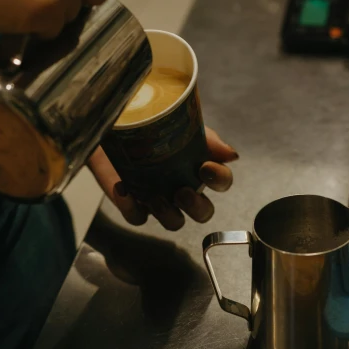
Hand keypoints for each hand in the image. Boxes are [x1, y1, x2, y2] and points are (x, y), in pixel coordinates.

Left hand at [88, 127, 237, 230]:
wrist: (117, 125)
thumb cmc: (154, 127)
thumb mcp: (183, 125)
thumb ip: (207, 138)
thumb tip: (231, 154)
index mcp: (200, 171)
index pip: (222, 182)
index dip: (219, 180)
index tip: (206, 168)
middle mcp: (184, 189)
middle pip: (202, 212)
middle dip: (196, 207)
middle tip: (182, 192)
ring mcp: (160, 200)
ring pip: (174, 222)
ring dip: (167, 215)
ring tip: (155, 197)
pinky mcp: (133, 204)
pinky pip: (136, 217)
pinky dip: (130, 207)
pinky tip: (123, 189)